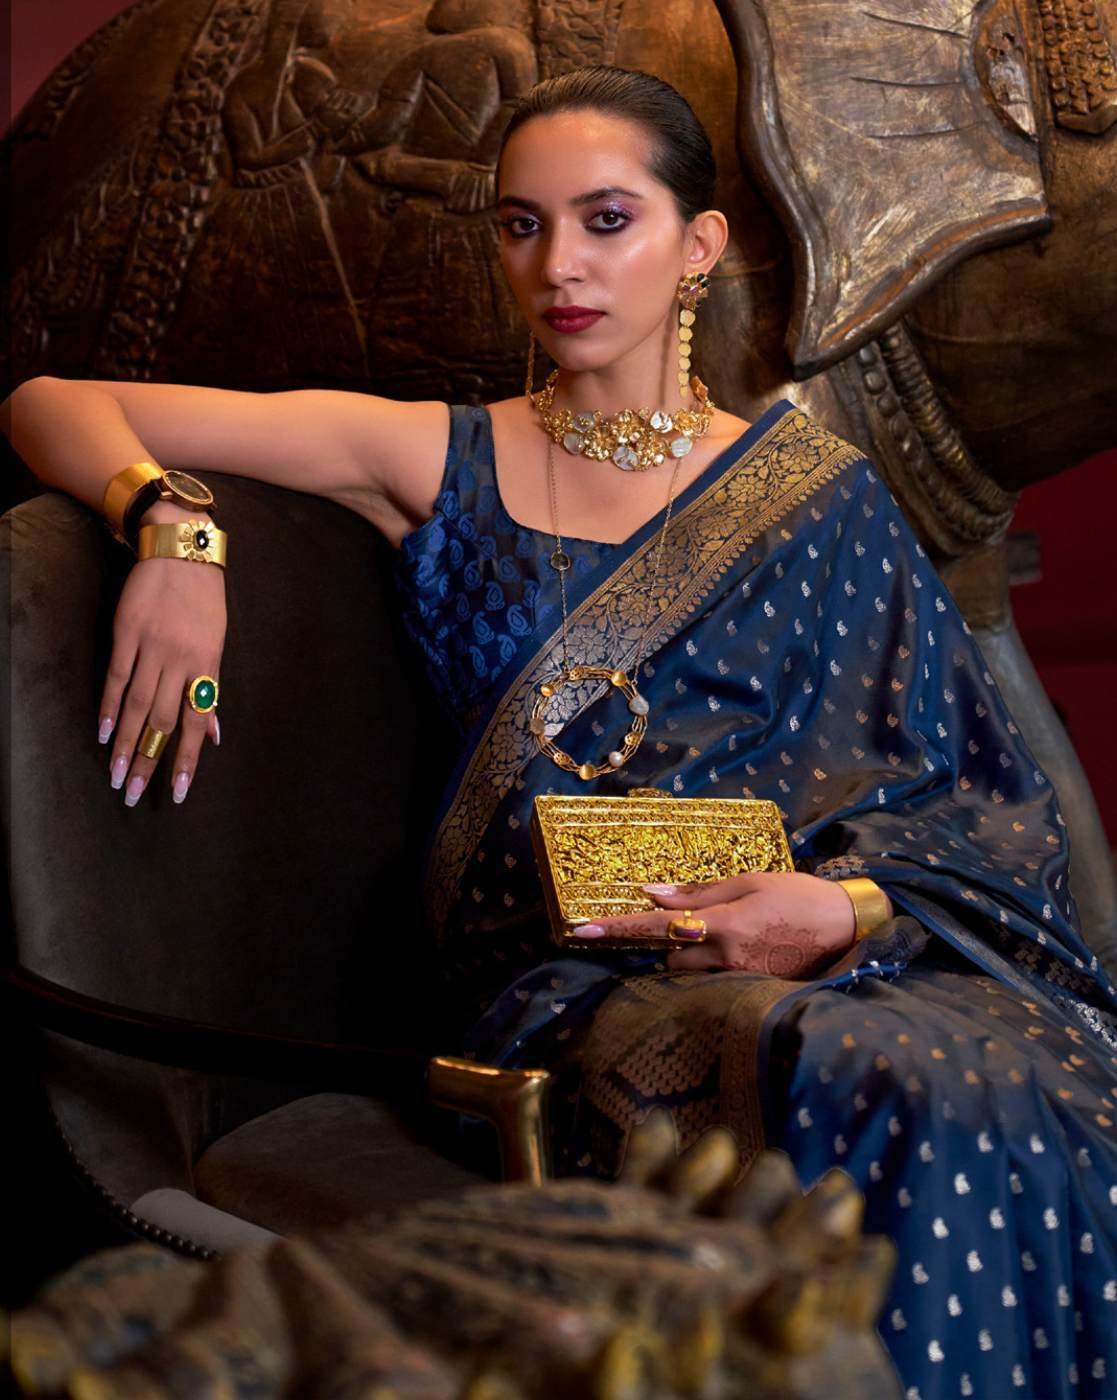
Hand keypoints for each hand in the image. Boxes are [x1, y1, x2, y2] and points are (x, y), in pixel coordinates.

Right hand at [98, 504, 225, 807]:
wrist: (181, 550)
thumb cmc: (204, 601)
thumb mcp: (217, 644)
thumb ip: (211, 690)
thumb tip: (214, 734)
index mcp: (207, 666)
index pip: (197, 724)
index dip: (187, 760)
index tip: (178, 793)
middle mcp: (180, 661)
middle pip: (162, 721)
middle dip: (149, 761)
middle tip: (133, 794)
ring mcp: (152, 647)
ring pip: (136, 705)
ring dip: (125, 743)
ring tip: (116, 775)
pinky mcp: (127, 633)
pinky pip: (116, 677)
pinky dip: (108, 706)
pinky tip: (101, 733)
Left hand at [577, 872, 861, 975]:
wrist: (849, 927)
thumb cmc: (799, 896)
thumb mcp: (749, 882)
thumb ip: (699, 893)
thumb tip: (653, 894)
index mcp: (722, 925)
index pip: (658, 927)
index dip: (618, 928)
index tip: (581, 930)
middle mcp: (726, 957)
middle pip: (672, 958)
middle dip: (669, 943)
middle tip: (688, 925)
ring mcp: (741, 978)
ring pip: (692, 974)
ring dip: (690, 957)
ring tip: (720, 937)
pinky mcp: (754, 990)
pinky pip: (717, 983)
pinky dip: (712, 968)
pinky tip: (733, 953)